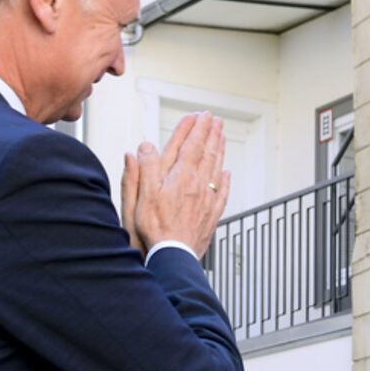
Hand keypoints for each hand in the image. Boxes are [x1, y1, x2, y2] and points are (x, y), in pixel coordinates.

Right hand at [124, 112, 230, 257]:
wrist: (174, 255)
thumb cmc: (155, 229)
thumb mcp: (141, 195)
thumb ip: (144, 169)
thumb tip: (145, 147)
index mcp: (180, 177)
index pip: (190, 145)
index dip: (195, 128)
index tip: (200, 115)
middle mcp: (197, 185)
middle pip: (207, 153)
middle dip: (210, 133)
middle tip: (214, 119)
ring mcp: (207, 200)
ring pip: (217, 168)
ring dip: (219, 149)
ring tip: (222, 136)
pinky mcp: (211, 215)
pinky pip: (222, 192)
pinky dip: (226, 179)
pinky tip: (228, 173)